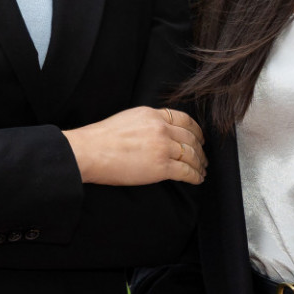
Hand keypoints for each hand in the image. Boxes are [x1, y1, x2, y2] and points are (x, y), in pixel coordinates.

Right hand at [62, 107, 205, 185]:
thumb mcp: (127, 119)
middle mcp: (161, 128)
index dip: (196, 129)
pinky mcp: (161, 167)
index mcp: (152, 114)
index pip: (183, 119)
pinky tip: (197, 179)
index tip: (199, 136)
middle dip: (200, 148)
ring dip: (200, 163)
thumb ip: (145, 123)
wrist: (89, 151)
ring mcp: (163, 147)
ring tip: (202, 170)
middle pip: (191, 137)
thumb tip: (155, 133)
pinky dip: (195, 176)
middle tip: (203, 157)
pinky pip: (187, 171)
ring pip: (192, 154)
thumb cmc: (100, 139)